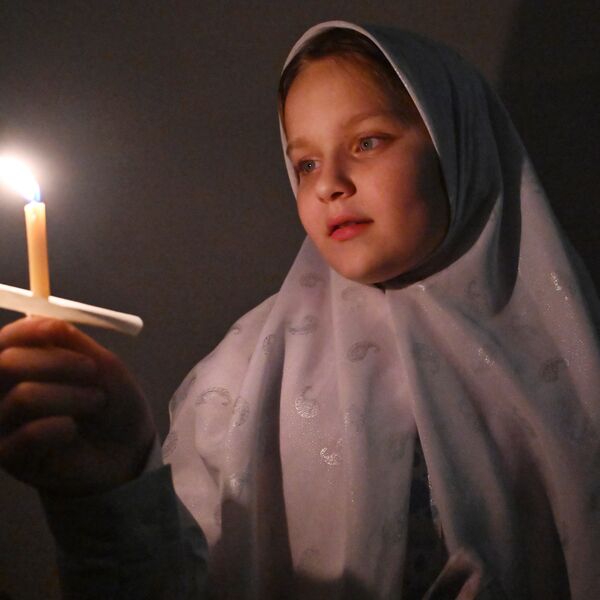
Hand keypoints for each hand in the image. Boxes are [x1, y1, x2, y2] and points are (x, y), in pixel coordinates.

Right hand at [0, 317, 155, 496]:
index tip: (59, 329)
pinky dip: (61, 427)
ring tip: (96, 403)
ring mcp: (3, 426)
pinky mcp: (11, 458)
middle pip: (4, 364)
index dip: (28, 331)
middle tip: (91, 370)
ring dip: (71, 396)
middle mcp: (3, 393)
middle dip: (55, 361)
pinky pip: (28, 435)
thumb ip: (72, 342)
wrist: (127, 450)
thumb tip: (47, 317)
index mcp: (22, 366)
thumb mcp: (101, 365)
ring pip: (22, 398)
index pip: (3, 342)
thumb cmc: (111, 403)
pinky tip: (73, 432)